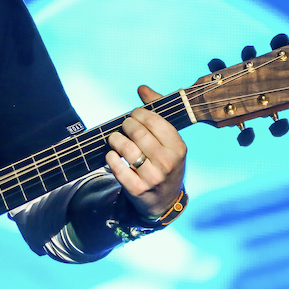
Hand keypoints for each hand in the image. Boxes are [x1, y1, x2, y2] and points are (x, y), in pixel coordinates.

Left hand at [105, 85, 186, 219]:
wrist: (164, 200)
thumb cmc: (165, 163)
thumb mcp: (169, 141)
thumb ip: (157, 113)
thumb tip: (142, 88)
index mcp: (178, 148)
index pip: (154, 121)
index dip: (139, 113)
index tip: (134, 114)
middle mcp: (167, 163)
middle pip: (138, 133)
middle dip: (126, 125)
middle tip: (124, 126)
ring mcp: (152, 177)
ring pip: (125, 148)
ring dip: (115, 139)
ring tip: (115, 139)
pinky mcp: (136, 188)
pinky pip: (116, 166)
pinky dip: (110, 157)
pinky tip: (112, 155)